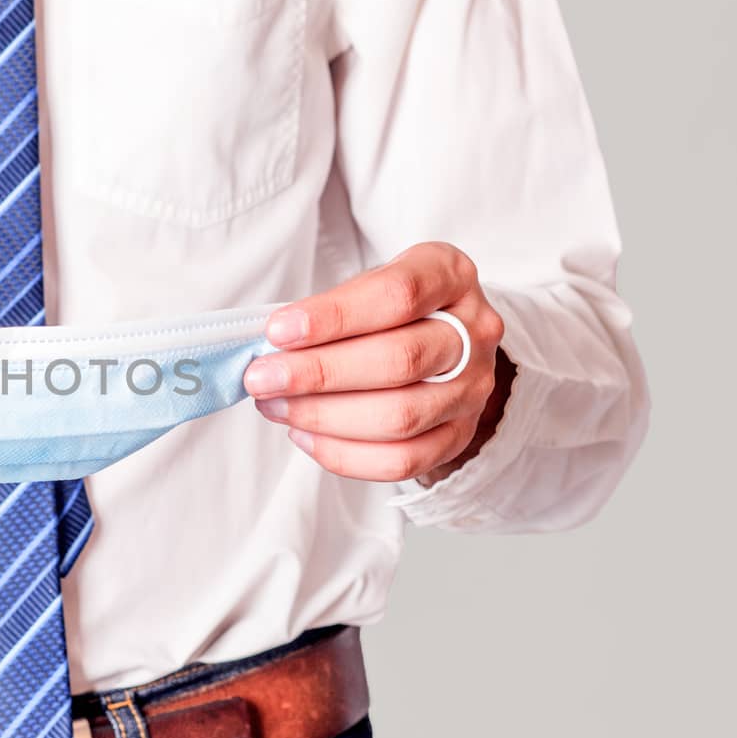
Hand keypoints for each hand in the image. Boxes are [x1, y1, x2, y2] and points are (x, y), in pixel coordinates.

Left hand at [243, 242, 512, 484]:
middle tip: (261, 378)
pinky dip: (344, 454)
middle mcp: (475, 332)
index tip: (277, 331)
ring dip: (323, 417)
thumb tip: (271, 348)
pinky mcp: (460, 435)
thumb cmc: (387, 307)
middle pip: (399, 360)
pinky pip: (403, 461)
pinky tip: (303, 435)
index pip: (398, 295)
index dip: (333, 316)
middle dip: (318, 373)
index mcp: (449, 276)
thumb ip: (329, 309)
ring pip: (400, 417)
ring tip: (273, 406)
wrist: (437, 340)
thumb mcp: (365, 284)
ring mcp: (474, 389)